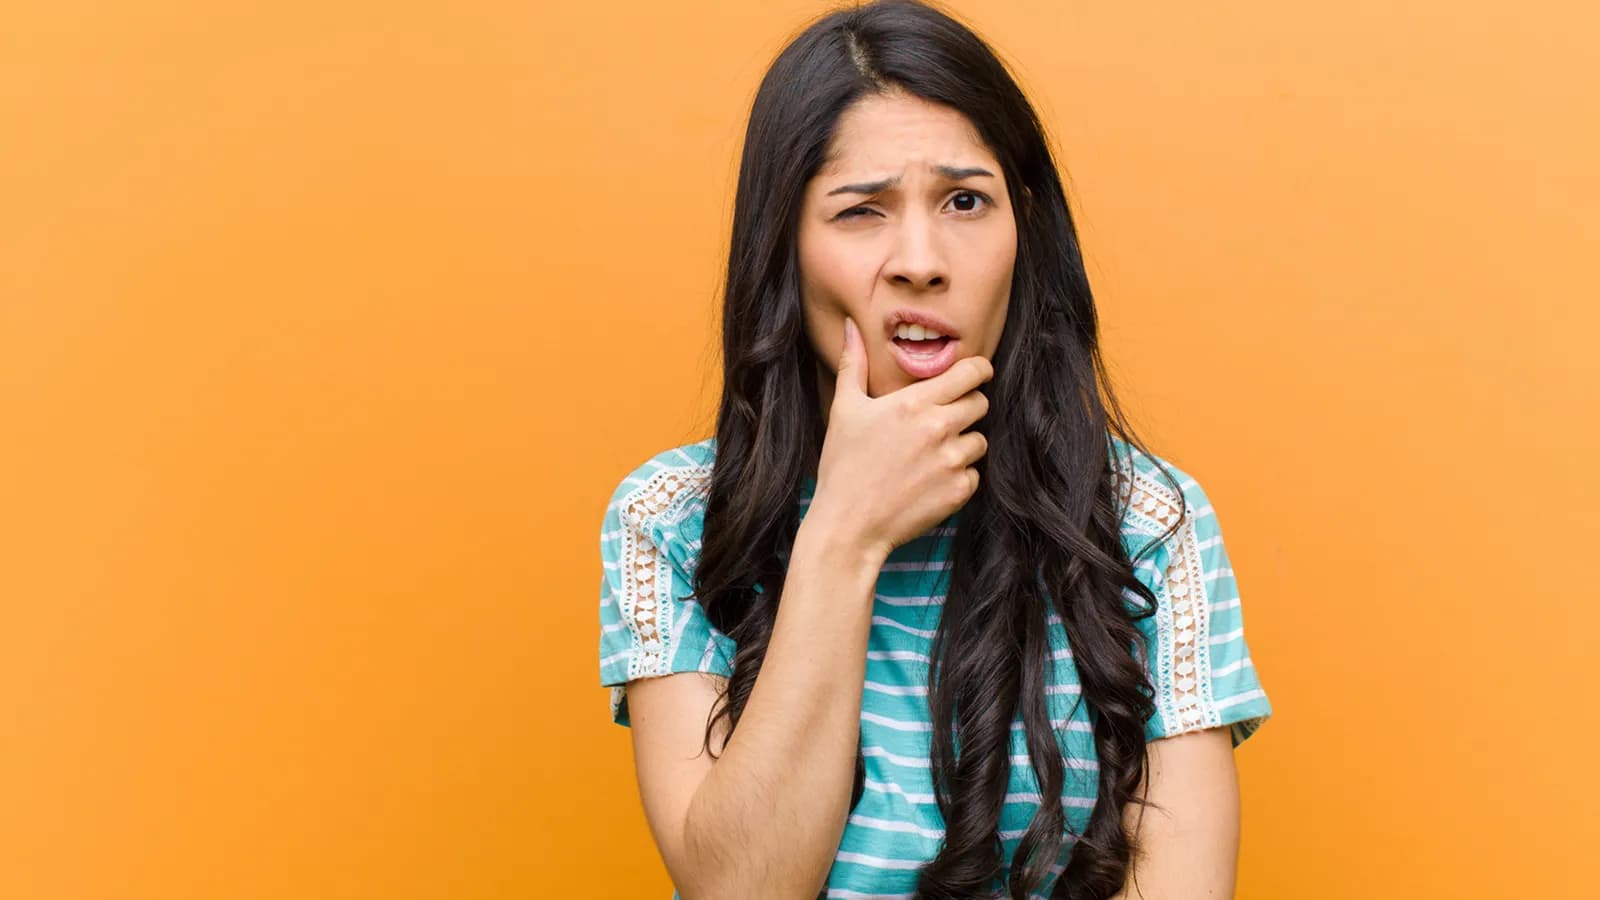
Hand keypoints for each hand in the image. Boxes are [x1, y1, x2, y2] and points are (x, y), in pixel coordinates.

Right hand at [809, 315, 991, 559]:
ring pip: (980, 441)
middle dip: (967, 407)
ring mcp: (952, 462)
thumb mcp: (845, 409)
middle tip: (942, 421)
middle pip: (981, 403)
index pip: (971, 372)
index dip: (977, 371)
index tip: (973, 376)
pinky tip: (929, 482)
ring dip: (963, 444)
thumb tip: (851, 326)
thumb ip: (854, 363)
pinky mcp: (959, 491)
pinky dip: (959, 477)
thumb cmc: (843, 465)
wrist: (849, 525)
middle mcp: (940, 428)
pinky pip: (975, 474)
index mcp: (915, 403)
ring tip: (930, 456)